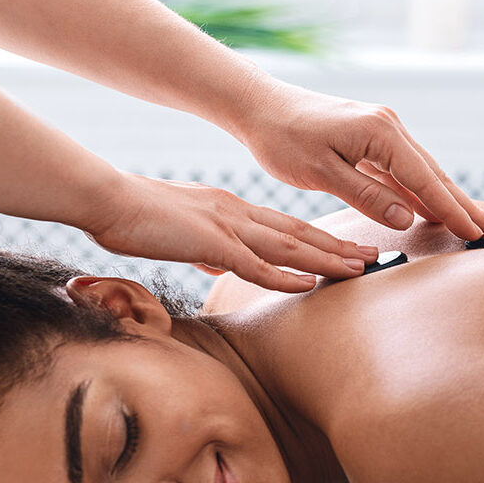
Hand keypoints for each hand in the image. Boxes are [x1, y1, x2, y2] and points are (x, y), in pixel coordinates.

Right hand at [84, 171, 378, 292]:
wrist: (109, 199)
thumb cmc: (140, 217)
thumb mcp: (185, 231)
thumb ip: (209, 246)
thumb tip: (221, 263)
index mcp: (235, 211)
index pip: (289, 227)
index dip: (322, 239)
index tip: (350, 248)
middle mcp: (240, 215)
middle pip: (300, 234)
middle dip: (339, 246)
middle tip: (374, 254)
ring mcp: (228, 227)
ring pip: (289, 247)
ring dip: (326, 258)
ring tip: (359, 267)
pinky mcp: (210, 243)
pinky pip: (254, 264)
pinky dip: (284, 275)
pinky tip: (309, 283)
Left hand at [234, 73, 483, 242]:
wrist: (261, 106)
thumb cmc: (283, 139)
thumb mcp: (321, 172)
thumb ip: (367, 194)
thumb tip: (407, 217)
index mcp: (381, 132)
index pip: (425, 180)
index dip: (452, 210)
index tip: (476, 234)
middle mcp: (389, 127)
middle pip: (435, 175)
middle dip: (465, 206)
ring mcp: (384, 131)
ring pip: (424, 173)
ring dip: (450, 201)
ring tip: (477, 225)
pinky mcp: (374, 139)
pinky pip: (407, 171)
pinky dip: (425, 192)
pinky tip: (438, 210)